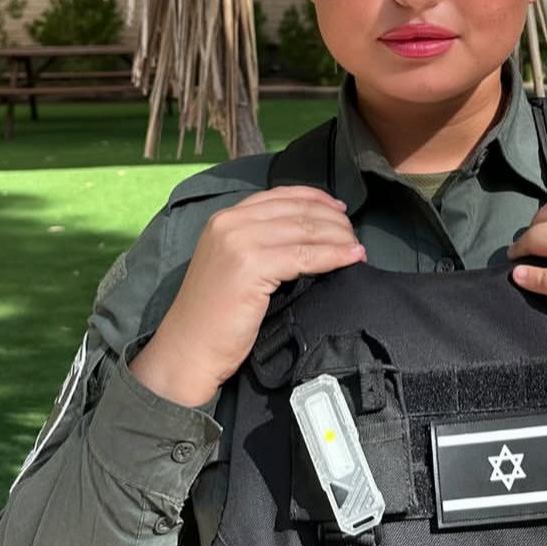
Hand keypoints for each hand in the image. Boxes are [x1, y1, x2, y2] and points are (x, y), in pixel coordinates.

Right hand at [130, 186, 363, 405]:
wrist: (188, 350)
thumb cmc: (215, 315)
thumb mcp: (234, 263)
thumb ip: (261, 239)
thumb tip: (310, 230)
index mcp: (225, 217)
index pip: (281, 195)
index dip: (316, 198)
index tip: (340, 209)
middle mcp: (231, 222)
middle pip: (297, 211)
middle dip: (333, 220)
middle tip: (354, 234)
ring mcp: (239, 241)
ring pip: (305, 230)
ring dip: (339, 237)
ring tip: (358, 247)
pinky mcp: (251, 265)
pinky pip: (305, 256)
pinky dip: (334, 256)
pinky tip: (352, 258)